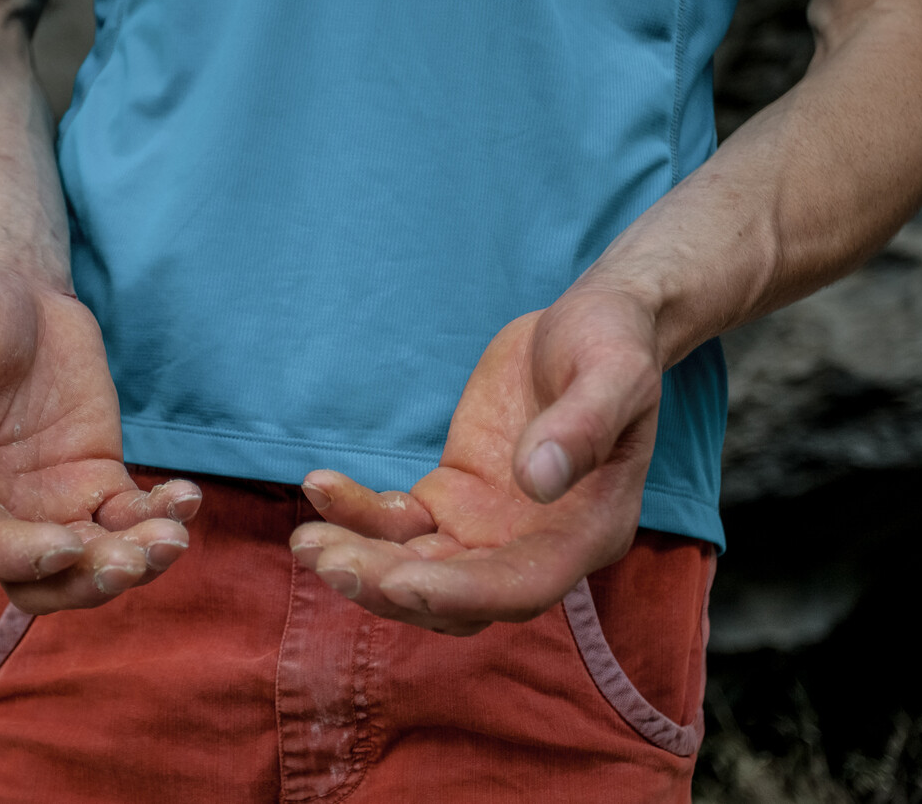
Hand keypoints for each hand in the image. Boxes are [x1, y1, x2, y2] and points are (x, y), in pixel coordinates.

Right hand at [0, 264, 200, 613]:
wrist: (14, 290)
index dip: (20, 560)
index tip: (65, 545)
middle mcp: (3, 513)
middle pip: (46, 581)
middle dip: (90, 581)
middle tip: (132, 560)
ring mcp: (56, 501)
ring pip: (97, 559)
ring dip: (137, 559)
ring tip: (172, 536)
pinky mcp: (99, 478)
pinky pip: (133, 515)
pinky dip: (162, 515)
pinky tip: (186, 498)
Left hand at [289, 288, 661, 634]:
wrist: (590, 325)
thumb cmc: (613, 344)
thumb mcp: (614, 370)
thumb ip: (583, 426)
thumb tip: (536, 480)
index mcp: (588, 532)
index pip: (522, 586)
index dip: (462, 593)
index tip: (402, 582)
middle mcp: (536, 546)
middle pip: (458, 596)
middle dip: (391, 586)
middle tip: (329, 560)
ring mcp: (488, 528)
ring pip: (419, 569)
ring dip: (364, 563)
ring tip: (307, 541)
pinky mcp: (452, 499)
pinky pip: (397, 524)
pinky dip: (357, 514)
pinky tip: (321, 487)